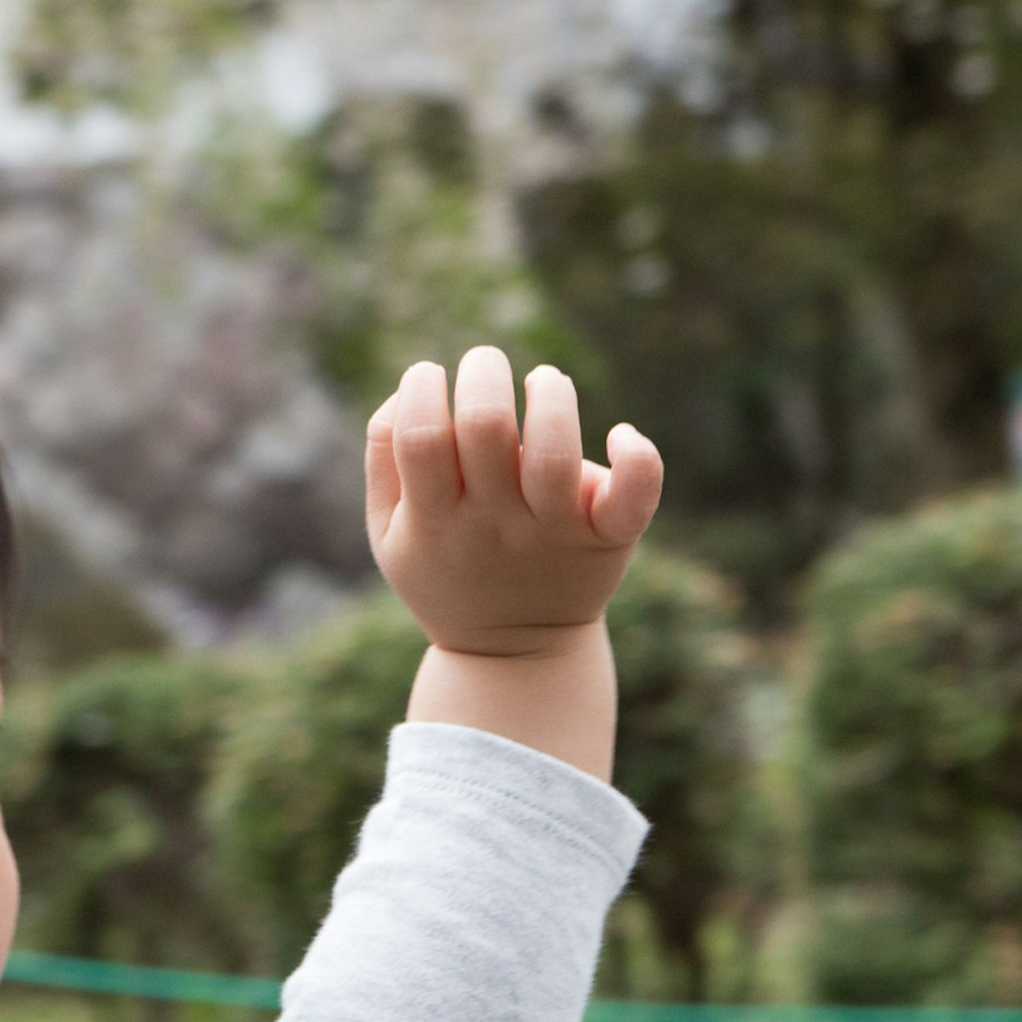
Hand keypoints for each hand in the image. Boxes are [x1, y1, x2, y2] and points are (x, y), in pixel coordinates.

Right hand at [364, 347, 663, 658]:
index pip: (421, 435)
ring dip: (550, 395)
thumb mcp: (390, 532)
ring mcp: (553, 532)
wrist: (515, 655)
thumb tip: (409, 386)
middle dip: (484, 371)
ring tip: (544, 383)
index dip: (422, 387)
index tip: (431, 378)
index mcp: (434, 518)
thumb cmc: (447, 570)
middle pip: (485, 425)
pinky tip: (620, 435)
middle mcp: (494, 523)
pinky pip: (635, 495)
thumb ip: (383, 458)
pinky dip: (638, 457)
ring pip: (554, 451)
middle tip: (485, 366)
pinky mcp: (606, 538)